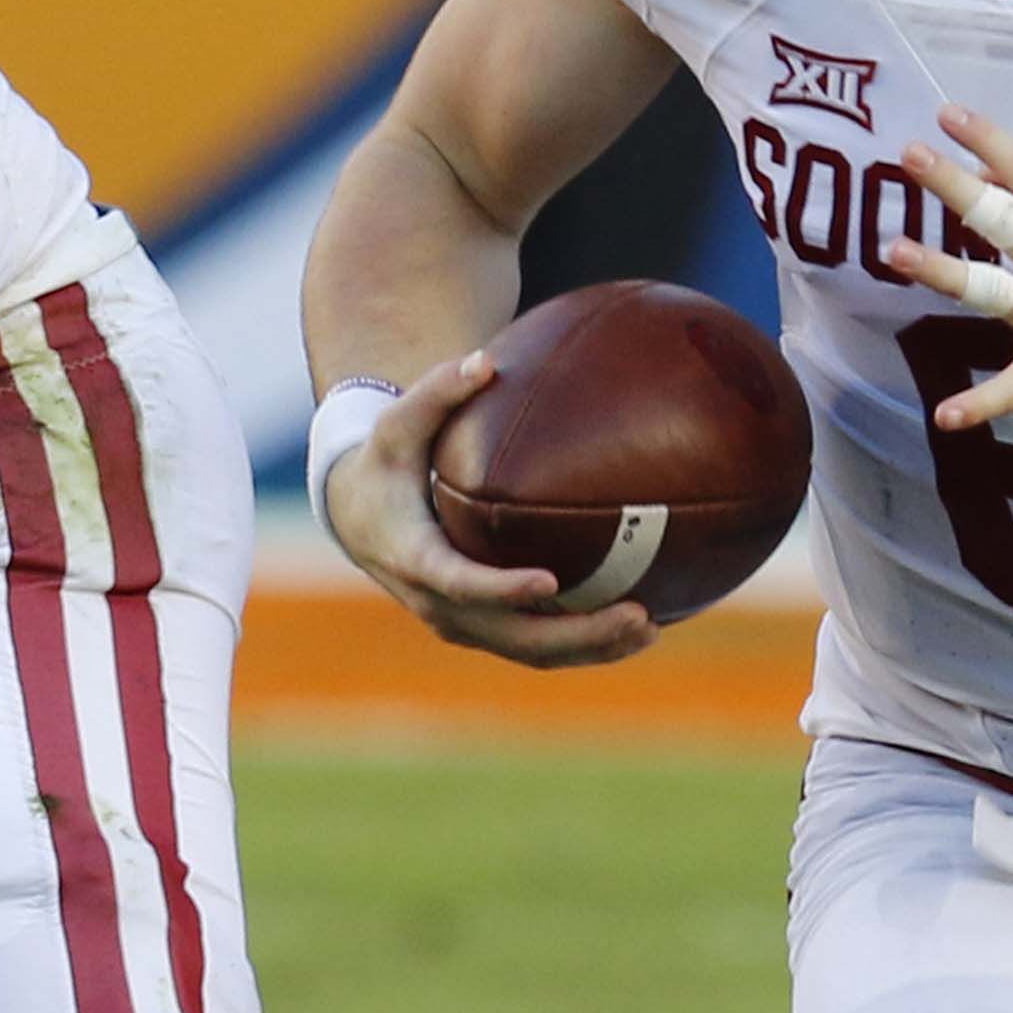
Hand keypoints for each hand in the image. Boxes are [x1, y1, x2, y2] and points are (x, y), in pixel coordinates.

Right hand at [321, 347, 655, 670]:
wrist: (360, 517)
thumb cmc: (387, 463)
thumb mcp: (398, 425)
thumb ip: (437, 392)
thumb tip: (484, 360)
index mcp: (416, 557)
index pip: (460, 583)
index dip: (502, 589)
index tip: (549, 581)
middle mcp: (440, 603)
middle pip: (513, 634)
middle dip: (576, 635)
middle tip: (638, 614)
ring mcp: (464, 623)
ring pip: (532, 651)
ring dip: (592, 648)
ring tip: (652, 628)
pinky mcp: (487, 628)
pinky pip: (539, 646)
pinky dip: (588, 645)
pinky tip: (641, 626)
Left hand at [890, 109, 1012, 432]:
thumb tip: (987, 165)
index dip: (992, 142)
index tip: (948, 115)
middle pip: (1010, 223)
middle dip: (960, 188)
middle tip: (912, 155)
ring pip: (997, 295)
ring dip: (945, 273)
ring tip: (896, 251)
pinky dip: (980, 406)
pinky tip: (945, 415)